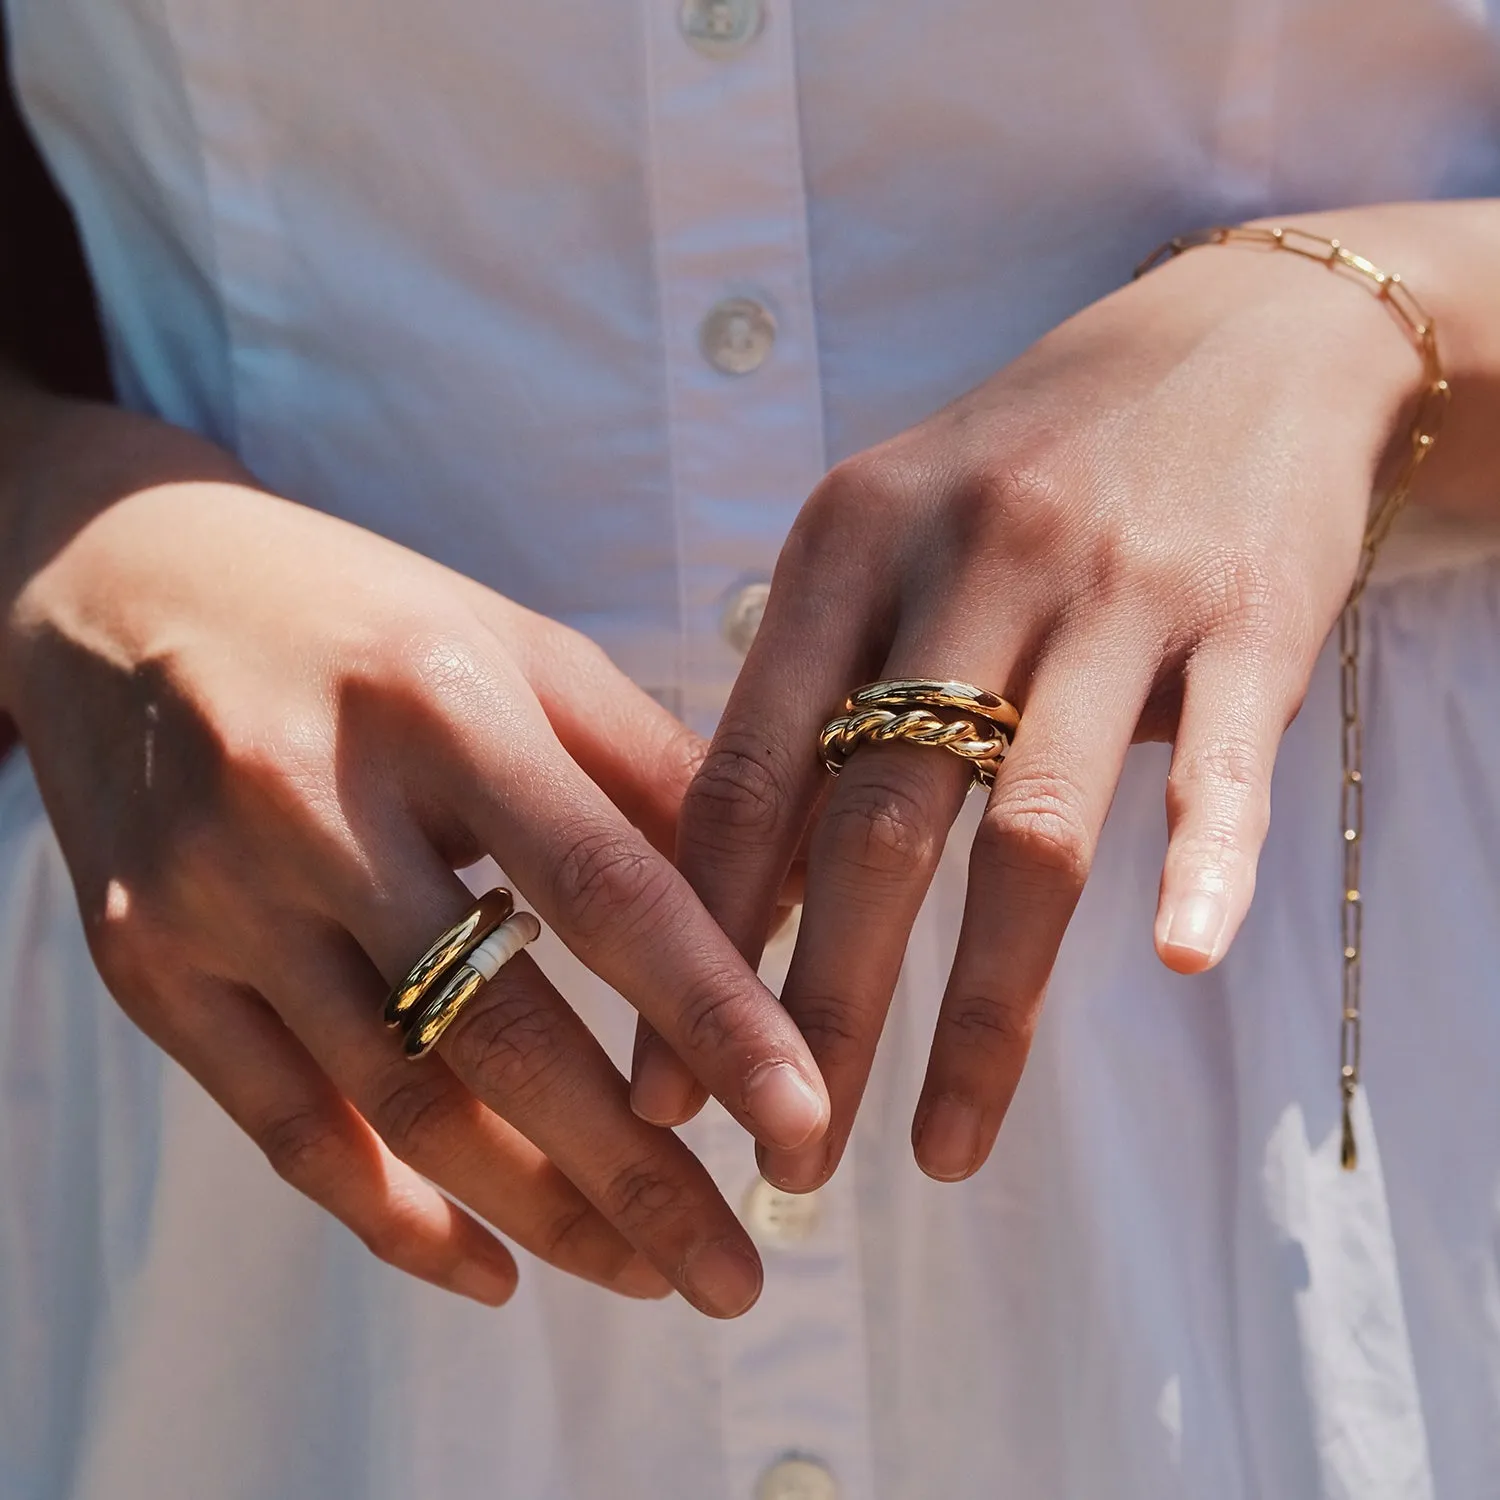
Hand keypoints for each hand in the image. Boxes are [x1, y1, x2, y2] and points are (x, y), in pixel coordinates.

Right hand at [1, 400, 828, 1314]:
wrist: (124, 584)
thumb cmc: (363, 619)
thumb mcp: (517, 651)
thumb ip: (651, 770)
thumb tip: (793, 890)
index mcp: (441, 701)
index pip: (603, 885)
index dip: (714, 1012)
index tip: (805, 1120)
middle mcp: (314, 801)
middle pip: (499, 1029)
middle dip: (634, 1171)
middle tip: (739, 1273)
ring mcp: (214, 892)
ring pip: (397, 1101)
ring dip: (538, 1212)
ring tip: (648, 1271)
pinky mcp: (145, 960)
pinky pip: (281, 1127)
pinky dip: (392, 1218)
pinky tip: (491, 1270)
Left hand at [635, 234, 1418, 1188]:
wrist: (1237, 340)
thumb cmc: (1023, 466)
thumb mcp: (885, 541)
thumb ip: (805, 698)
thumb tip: (727, 899)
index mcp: (845, 541)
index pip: (748, 768)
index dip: (695, 936)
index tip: (665, 1073)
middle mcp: (968, 558)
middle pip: (874, 826)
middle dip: (819, 1013)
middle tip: (781, 1161)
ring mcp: (1115, 586)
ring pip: (1031, 835)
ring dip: (983, 1012)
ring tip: (940, 1150)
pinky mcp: (1249, 616)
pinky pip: (1220, 762)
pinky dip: (1205, 865)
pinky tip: (1178, 967)